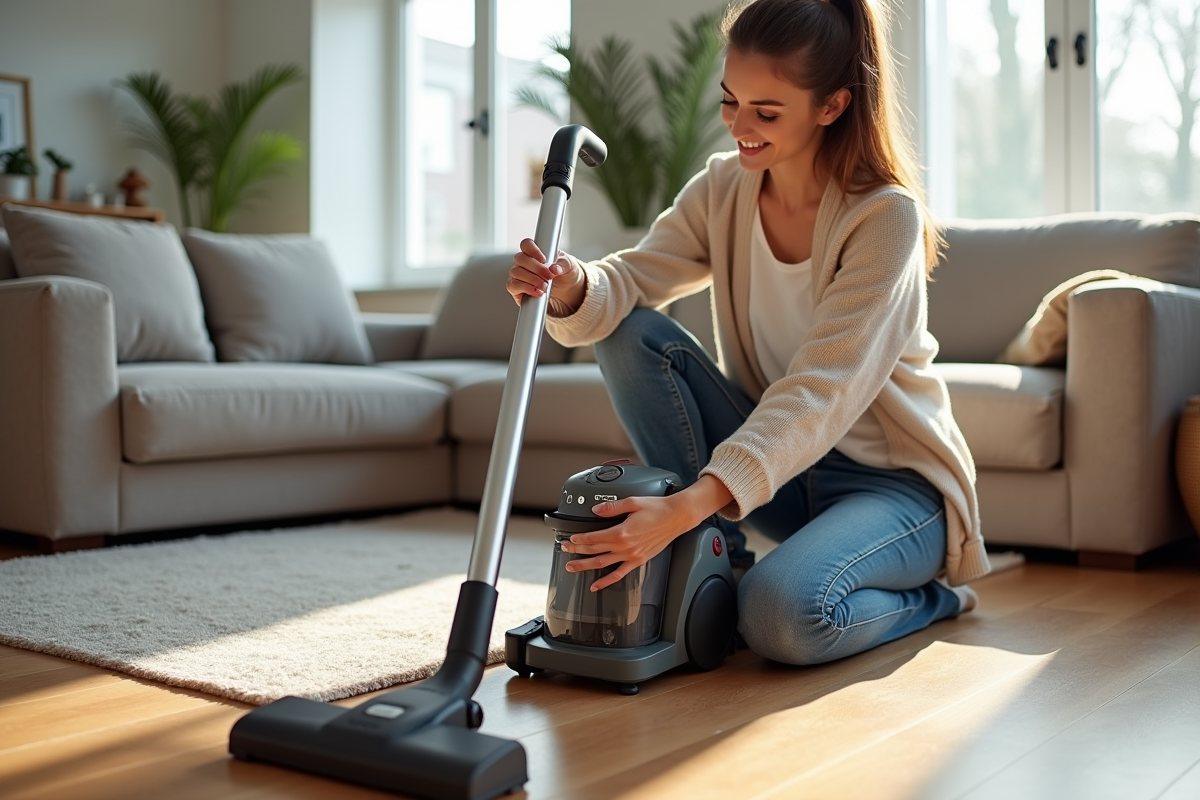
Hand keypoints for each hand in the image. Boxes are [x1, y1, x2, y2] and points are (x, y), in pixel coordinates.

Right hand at [507, 238, 585, 315]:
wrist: (566, 293)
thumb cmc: (565, 276)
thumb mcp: (570, 266)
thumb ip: (563, 264)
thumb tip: (554, 268)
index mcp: (536, 253)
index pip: (526, 244)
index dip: (533, 250)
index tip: (544, 260)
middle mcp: (525, 263)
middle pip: (520, 258)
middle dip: (536, 269)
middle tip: (549, 276)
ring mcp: (519, 275)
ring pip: (516, 272)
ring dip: (532, 280)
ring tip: (545, 286)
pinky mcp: (517, 289)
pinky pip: (513, 286)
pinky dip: (526, 289)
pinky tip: (537, 292)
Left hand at [559, 493, 692, 591]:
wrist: (676, 518)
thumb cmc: (658, 509)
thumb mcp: (633, 502)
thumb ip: (612, 507)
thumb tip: (596, 510)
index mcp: (622, 532)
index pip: (594, 537)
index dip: (579, 539)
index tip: (571, 539)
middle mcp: (625, 546)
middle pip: (594, 550)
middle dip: (577, 551)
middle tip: (565, 550)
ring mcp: (631, 556)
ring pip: (602, 564)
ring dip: (585, 566)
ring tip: (572, 567)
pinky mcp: (638, 561)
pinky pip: (619, 574)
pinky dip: (606, 582)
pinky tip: (596, 585)